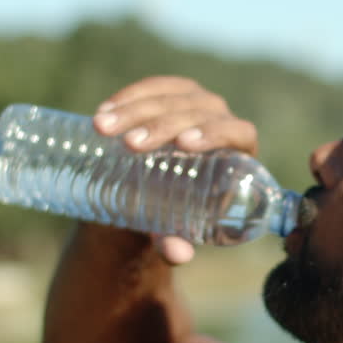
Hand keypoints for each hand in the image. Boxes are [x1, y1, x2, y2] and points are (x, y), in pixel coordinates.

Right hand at [92, 77, 258, 265]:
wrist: (151, 195)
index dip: (214, 133)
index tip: (184, 144)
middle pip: (198, 112)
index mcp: (239, 153)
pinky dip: (129, 96)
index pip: (237, 132)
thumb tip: (178, 255)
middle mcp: (222, 121)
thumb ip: (175, 242)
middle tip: (130, 145)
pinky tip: (105, 110)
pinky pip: (154, 87)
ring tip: (103, 127)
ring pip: (172, 97)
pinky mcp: (171, 94)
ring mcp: (197, 103)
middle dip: (162, 125)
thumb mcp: (173, 230)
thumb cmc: (175, 216)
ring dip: (136, 109)